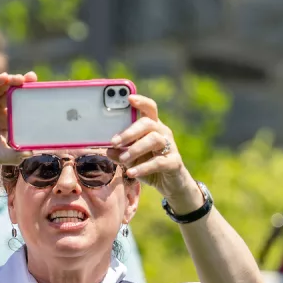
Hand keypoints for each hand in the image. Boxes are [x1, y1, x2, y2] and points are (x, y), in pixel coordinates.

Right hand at [0, 71, 34, 170]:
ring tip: (21, 79)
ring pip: (1, 89)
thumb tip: (32, 154)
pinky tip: (3, 77)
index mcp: (5, 124)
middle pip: (13, 95)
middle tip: (34, 79)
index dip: (30, 101)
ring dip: (11, 82)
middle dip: (23, 86)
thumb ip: (14, 155)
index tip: (42, 95)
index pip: (21, 109)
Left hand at [108, 95, 201, 210]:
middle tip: (114, 141)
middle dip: (129, 131)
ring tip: (123, 159)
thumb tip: (108, 150)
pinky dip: (143, 168)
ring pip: (154, 140)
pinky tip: (131, 173)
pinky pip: (159, 162)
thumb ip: (120, 153)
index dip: (141, 101)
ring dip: (135, 149)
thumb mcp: (131, 159)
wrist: (171, 185)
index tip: (129, 98)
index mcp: (152, 126)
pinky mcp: (174, 163)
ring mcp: (170, 147)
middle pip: (148, 123)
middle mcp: (162, 133)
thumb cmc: (149, 166)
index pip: (149, 108)